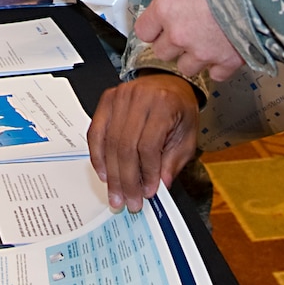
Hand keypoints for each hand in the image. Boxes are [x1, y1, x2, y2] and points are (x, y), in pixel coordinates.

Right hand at [89, 74, 199, 212]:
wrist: (168, 82)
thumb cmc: (179, 108)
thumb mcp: (187, 136)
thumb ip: (173, 162)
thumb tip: (159, 186)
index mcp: (164, 104)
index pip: (149, 145)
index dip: (147, 173)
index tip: (148, 192)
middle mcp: (139, 97)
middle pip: (126, 146)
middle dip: (127, 180)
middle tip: (129, 201)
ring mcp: (119, 97)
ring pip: (109, 143)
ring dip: (112, 174)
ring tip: (116, 195)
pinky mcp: (106, 100)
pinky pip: (96, 132)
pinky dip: (98, 156)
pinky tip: (104, 173)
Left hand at [134, 0, 244, 81]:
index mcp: (166, 9)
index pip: (144, 31)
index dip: (153, 26)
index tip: (160, 23)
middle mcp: (179, 35)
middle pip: (162, 52)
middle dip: (172, 42)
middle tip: (186, 29)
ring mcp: (202, 52)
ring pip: (186, 67)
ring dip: (193, 57)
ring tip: (206, 41)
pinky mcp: (227, 62)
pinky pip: (215, 75)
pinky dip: (218, 66)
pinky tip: (224, 52)